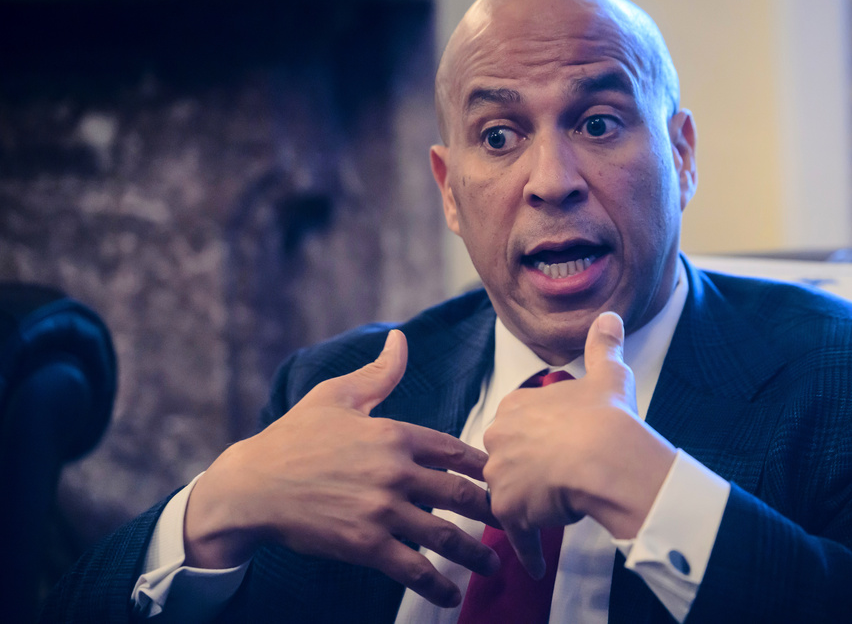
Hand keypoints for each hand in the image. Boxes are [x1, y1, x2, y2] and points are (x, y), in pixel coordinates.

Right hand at [184, 330, 498, 607]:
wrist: (252, 486)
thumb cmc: (293, 437)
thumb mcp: (336, 395)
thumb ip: (377, 373)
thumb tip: (399, 338)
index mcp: (394, 433)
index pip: (456, 451)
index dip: (486, 467)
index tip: (504, 478)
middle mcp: (395, 471)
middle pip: (462, 494)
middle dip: (495, 511)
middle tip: (516, 524)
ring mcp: (382, 509)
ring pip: (445, 535)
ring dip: (476, 554)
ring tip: (495, 567)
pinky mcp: (365, 544)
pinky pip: (413, 569)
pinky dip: (437, 586)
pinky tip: (452, 596)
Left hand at [482, 312, 675, 577]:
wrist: (608, 456)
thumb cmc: (608, 417)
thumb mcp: (607, 374)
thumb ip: (603, 346)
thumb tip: (609, 317)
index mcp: (515, 406)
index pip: (521, 431)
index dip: (545, 443)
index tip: (565, 450)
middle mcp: (498, 438)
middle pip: (512, 464)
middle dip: (533, 475)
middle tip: (565, 480)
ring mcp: (501, 476)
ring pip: (514, 498)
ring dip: (533, 507)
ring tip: (565, 507)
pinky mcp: (510, 511)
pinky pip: (518, 535)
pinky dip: (528, 550)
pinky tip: (537, 563)